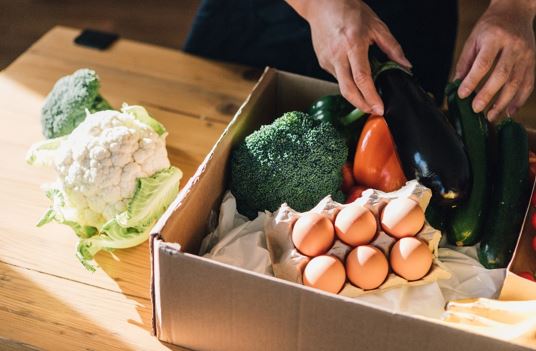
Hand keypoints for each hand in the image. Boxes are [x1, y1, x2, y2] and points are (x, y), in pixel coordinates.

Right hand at [287, 0, 410, 114]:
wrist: (322, 4)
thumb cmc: (350, 11)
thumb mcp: (376, 25)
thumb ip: (392, 47)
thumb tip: (405, 65)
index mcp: (354, 44)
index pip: (363, 77)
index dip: (371, 96)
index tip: (379, 108)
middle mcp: (338, 54)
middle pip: (348, 89)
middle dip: (362, 105)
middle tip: (373, 112)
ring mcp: (328, 60)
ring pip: (342, 86)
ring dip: (356, 95)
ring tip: (368, 97)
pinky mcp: (322, 62)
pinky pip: (337, 77)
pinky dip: (348, 81)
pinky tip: (354, 75)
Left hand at [454, 0, 535, 120]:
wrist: (515, 12)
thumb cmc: (490, 27)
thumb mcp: (473, 39)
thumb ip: (465, 62)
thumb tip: (456, 84)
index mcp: (495, 38)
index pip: (483, 63)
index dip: (472, 81)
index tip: (462, 95)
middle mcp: (514, 46)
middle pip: (502, 75)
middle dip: (488, 95)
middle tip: (476, 109)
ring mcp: (526, 55)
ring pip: (517, 82)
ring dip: (503, 103)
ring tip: (490, 116)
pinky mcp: (533, 62)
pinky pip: (528, 84)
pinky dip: (519, 100)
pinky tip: (509, 112)